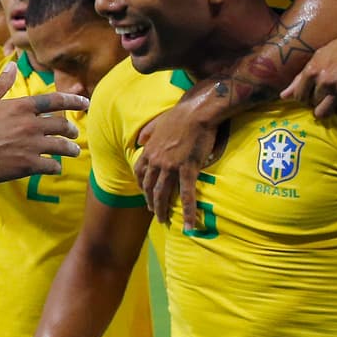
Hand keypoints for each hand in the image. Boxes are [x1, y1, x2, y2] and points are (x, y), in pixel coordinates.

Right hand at [0, 63, 86, 183]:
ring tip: (74, 151)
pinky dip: (56, 166)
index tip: (85, 102)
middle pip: (63, 124)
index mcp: (21, 106)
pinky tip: (54, 167)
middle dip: (72, 130)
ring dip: (71, 149)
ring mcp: (30, 145)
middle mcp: (30, 124)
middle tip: (75, 133)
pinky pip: (52, 166)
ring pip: (62, 146)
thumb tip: (11, 66)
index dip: (74, 101)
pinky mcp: (27, 165)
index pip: (56, 100)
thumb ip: (1, 83)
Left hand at [134, 100, 215, 229]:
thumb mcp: (157, 123)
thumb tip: (139, 140)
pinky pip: (186, 195)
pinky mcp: (187, 170)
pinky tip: (188, 224)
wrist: (197, 112)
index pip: (140, 174)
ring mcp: (170, 167)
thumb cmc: (180, 115)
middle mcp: (156, 161)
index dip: (142, 186)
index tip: (145, 194)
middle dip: (151, 202)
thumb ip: (147, 133)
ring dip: (162, 210)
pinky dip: (186, 211)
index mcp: (149, 151)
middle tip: (154, 212)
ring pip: (163, 194)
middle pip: (150, 188)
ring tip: (163, 220)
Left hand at [281, 20, 336, 117]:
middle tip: (332, 90)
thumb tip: (283, 96)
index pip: (298, 96)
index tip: (314, 91)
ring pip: (324, 113)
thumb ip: (300, 77)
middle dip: (319, 100)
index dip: (305, 96)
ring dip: (329, 108)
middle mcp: (326, 81)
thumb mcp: (322, 55)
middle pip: (312, 105)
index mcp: (314, 69)